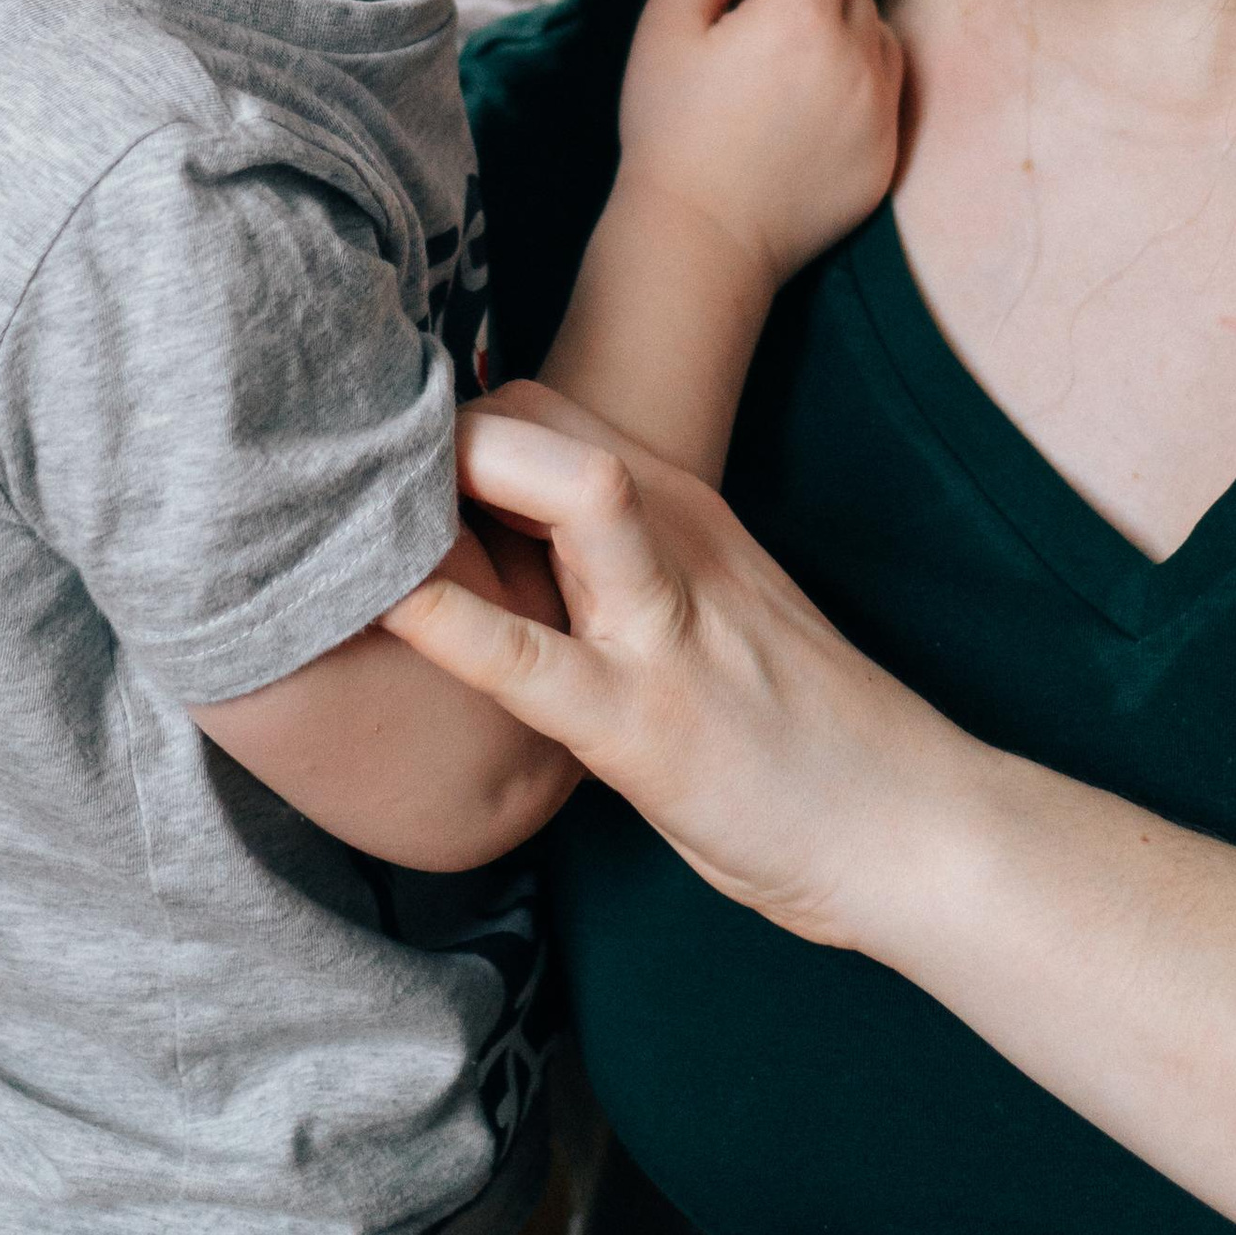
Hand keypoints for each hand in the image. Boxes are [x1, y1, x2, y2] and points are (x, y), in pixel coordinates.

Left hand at [384, 385, 960, 948]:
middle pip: (526, 419)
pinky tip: (382, 612)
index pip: (540, 409)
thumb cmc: (798, 729)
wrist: (911, 825)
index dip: (444, 421)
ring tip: (335, 507)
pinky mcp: (647, 720)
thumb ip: (622, 567)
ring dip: (444, 486)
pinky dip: (447, 625)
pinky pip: (530, 659)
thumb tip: (514, 556)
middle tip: (324, 479)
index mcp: (679, 507)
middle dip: (422, 433)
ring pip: (559, 488)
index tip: (366, 458)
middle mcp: (674, 532)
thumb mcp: (711, 610)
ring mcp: (664, 622)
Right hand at [618, 0, 904, 291]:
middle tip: (750, 47)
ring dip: (836, 36)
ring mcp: (881, 110)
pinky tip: (800, 123)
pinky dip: (853, 88)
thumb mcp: (664, 23)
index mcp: (801, 17)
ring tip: (779, 83)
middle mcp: (858, 58)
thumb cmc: (672, 128)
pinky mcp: (889, 155)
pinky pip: (885, 89)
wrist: (701, 240)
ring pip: (874, 30)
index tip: (736, 7)